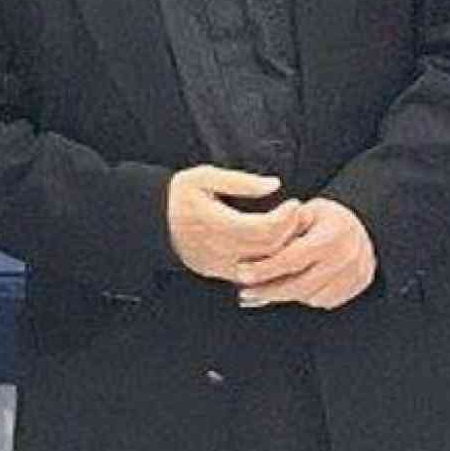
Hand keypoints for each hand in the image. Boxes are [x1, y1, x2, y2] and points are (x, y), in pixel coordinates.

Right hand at [166, 165, 302, 284]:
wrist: (151, 220)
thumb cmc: (178, 194)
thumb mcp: (204, 176)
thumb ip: (241, 181)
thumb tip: (274, 184)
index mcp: (215, 223)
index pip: (264, 228)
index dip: (286, 217)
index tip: (294, 203)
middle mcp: (218, 249)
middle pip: (268, 248)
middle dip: (290, 232)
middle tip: (298, 215)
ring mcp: (217, 264)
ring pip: (263, 265)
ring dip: (281, 250)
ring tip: (289, 230)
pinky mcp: (216, 272)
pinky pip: (251, 274)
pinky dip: (266, 262)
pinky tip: (272, 246)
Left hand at [235, 198, 376, 310]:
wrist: (363, 222)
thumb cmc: (323, 216)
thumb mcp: (303, 211)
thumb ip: (281, 228)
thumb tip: (252, 246)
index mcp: (330, 236)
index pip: (291, 259)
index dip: (264, 269)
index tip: (241, 274)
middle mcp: (346, 257)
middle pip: (300, 285)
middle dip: (269, 291)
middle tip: (245, 293)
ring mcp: (356, 273)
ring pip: (311, 297)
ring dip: (288, 295)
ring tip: (269, 287)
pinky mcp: (360, 284)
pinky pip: (326, 300)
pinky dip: (308, 296)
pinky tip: (296, 286)